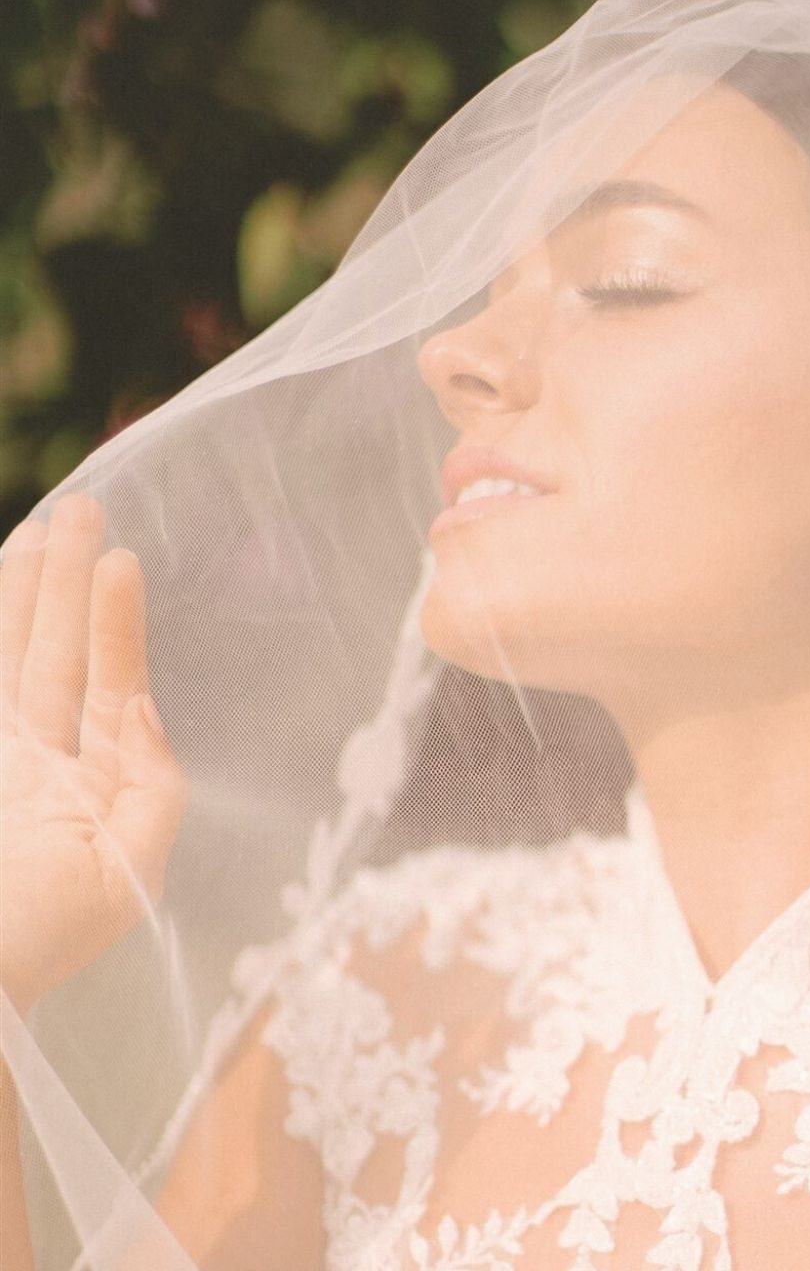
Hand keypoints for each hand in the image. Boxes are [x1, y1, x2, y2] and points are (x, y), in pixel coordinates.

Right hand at [1, 493, 186, 1017]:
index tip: (120, 559)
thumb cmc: (37, 945)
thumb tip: (142, 702)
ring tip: (36, 530)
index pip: (105, 686)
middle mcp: (29, 763)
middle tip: (79, 508)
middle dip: (61, 585)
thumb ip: (150, 786)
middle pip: (47, 654)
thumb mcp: (127, 873)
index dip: (114, 625)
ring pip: (2, 661)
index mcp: (82, 787)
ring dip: (15, 597)